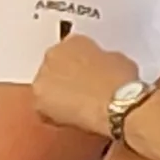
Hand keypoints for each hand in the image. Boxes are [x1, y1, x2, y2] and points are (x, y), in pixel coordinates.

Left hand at [27, 33, 141, 138]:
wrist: (114, 103)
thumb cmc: (120, 83)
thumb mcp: (118, 60)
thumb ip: (102, 60)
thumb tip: (102, 68)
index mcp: (73, 41)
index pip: (70, 51)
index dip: (78, 66)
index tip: (85, 75)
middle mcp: (53, 54)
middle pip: (53, 68)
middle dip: (64, 79)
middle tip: (81, 92)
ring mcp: (43, 77)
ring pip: (46, 88)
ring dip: (57, 96)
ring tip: (77, 109)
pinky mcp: (39, 101)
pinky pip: (44, 110)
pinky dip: (55, 115)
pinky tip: (72, 119)